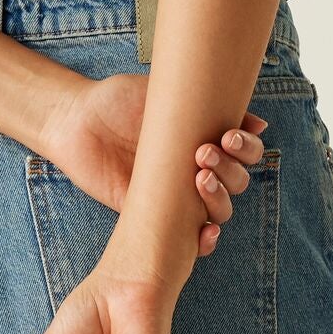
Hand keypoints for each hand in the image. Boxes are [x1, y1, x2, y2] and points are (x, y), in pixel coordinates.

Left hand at [39, 72, 268, 255]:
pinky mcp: (153, 218)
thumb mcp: (162, 92)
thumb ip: (202, 101)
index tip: (229, 136)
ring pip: (219, 210)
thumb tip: (256, 122)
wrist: (76, 121)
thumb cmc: (118, 101)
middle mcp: (195, 169)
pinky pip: (188, 240)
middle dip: (230, 170)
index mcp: (202, 139)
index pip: (242, 153)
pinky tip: (206, 231)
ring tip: (199, 180)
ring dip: (219, 200)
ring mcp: (177, 196)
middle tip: (202, 153)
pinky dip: (204, 241)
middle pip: (235, 182)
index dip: (246, 149)